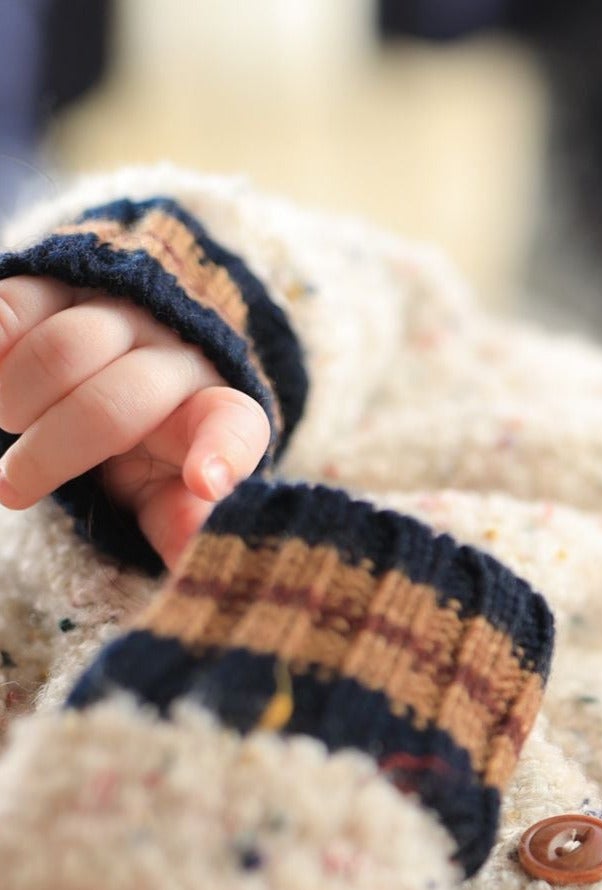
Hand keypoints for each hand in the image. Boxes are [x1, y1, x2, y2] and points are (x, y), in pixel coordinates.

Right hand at [0, 277, 270, 568]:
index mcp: (220, 411)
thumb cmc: (151, 443)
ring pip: (60, 351)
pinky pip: (16, 305)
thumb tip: (185, 552)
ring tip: (10, 425)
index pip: (233, 427)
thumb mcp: (170, 488)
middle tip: (12, 489)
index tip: (206, 484)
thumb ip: (177, 520)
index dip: (220, 454)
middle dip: (51, 456)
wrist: (125, 359)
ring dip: (15, 401)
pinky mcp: (63, 279)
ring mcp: (122, 309)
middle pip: (113, 406)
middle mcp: (179, 353)